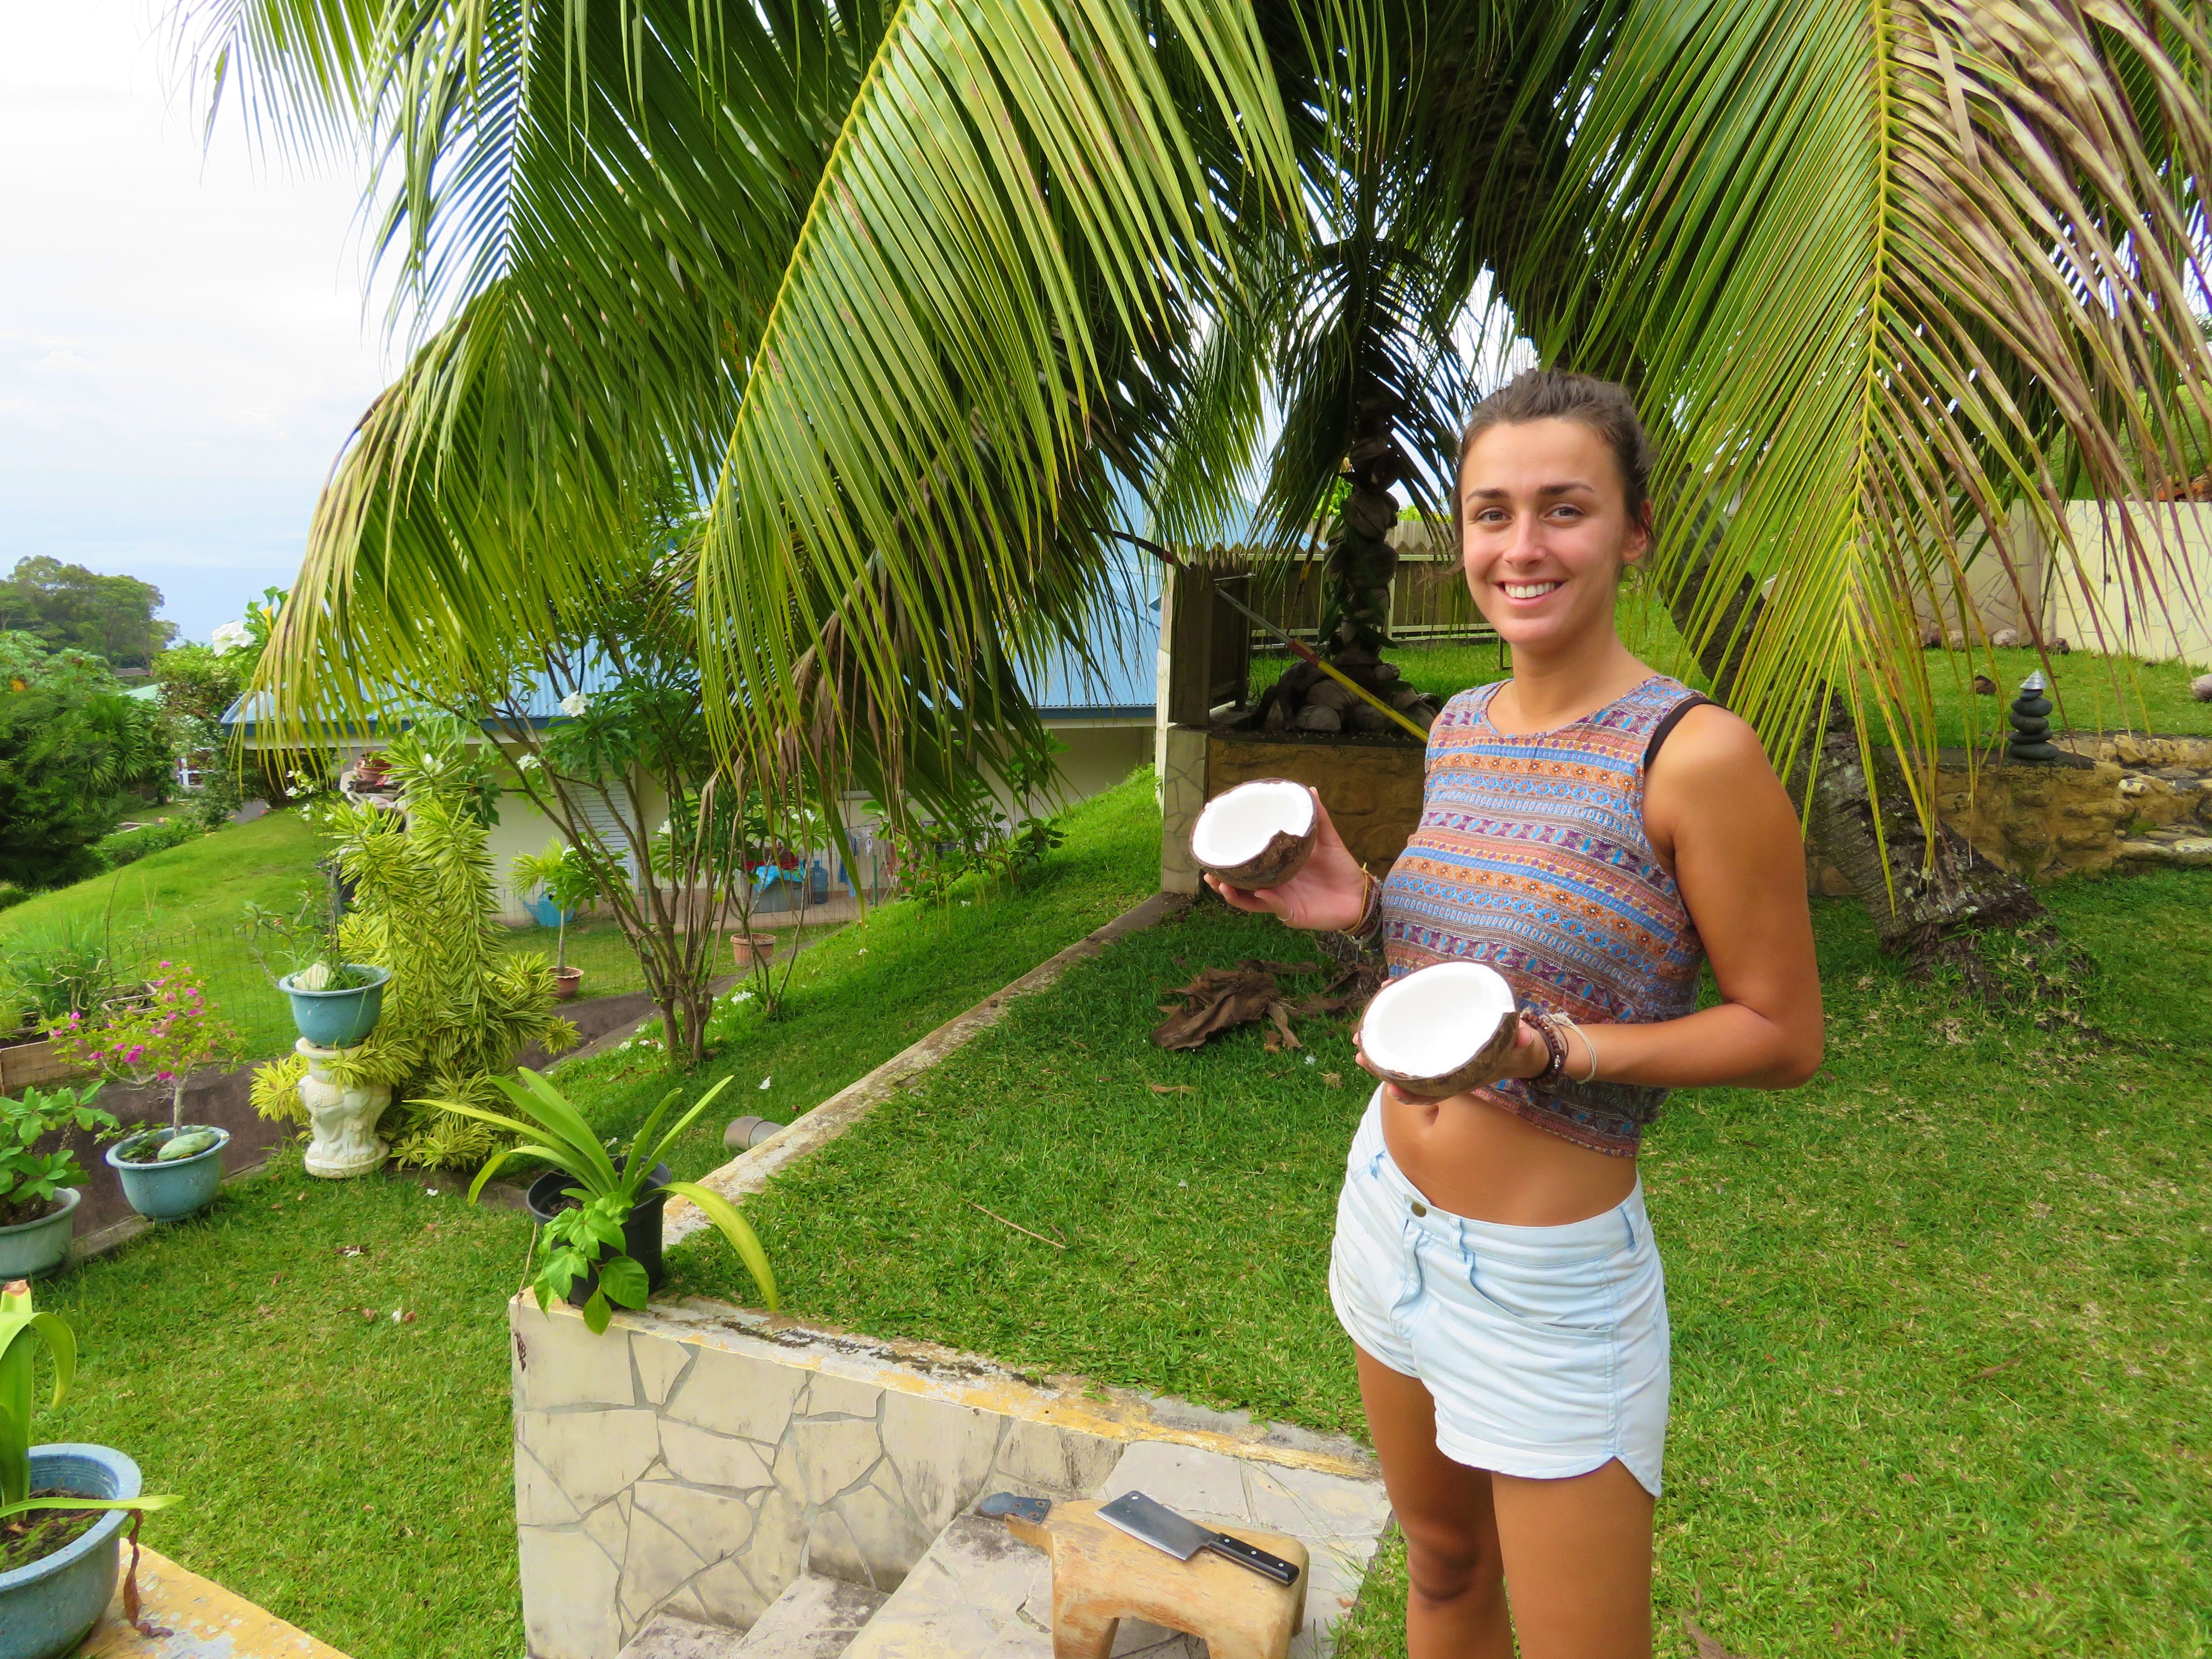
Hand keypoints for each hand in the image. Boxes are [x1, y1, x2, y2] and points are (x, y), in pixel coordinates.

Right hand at [1203, 788, 1368, 929]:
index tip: (1216, 850)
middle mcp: (1275, 887)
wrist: (1360, 895)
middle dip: (1223, 883)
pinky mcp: (1294, 915)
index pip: (1250, 867)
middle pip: (1242, 887)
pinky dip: (1267, 901)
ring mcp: (1282, 902)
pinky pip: (1276, 908)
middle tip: (1209, 872)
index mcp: (1278, 870)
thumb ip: (1318, 818)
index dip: (1232, 862)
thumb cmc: (1341, 870)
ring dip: (1235, 896)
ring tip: (1223, 885)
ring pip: (1251, 902)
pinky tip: (1260, 892)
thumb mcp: (1327, 841)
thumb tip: (1310, 790)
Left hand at [1352, 1014, 1551, 1100]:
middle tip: (1359, 1053)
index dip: (1411, 1094)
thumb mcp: (1523, 1046)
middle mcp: (1445, 1069)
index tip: (1391, 1090)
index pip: (1433, 1091)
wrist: (1521, 1049)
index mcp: (1462, 1076)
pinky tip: (1385, 1004)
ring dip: (1380, 1047)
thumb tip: (1524, 1036)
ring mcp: (1438, 1055)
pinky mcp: (1437, 1038)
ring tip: (1358, 1038)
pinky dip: (1397, 1023)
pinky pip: (1413, 1035)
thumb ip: (1522, 1040)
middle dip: (1382, 1065)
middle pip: (1408, 1073)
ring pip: (1404, 1056)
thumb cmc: (1519, 1049)